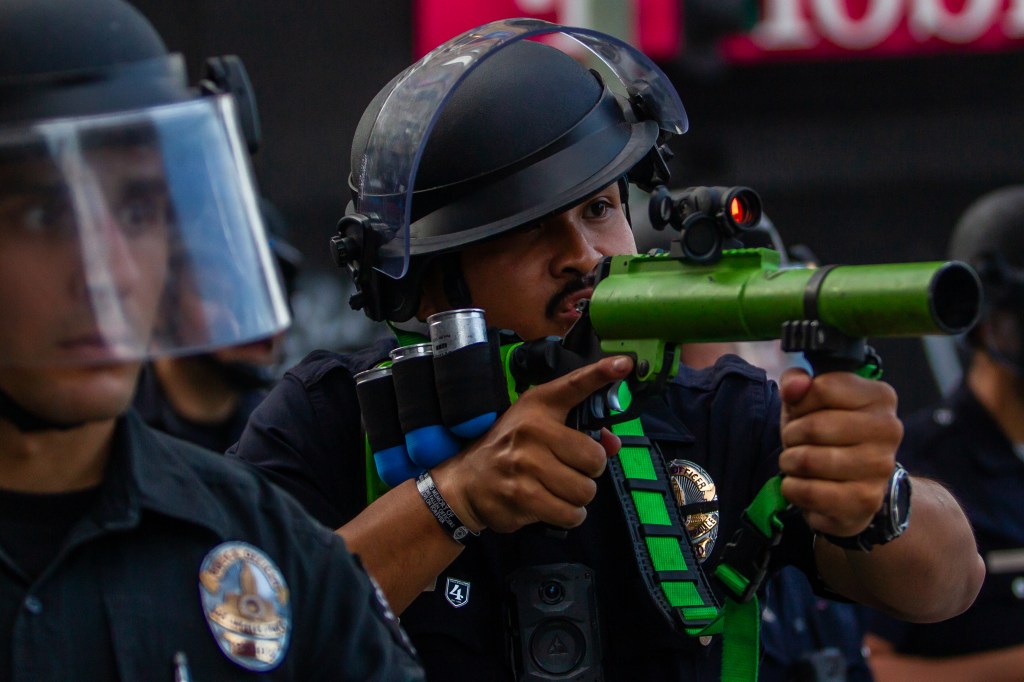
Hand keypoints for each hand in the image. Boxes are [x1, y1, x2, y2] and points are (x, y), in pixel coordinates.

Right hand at [431, 355, 632, 533]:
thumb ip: (580, 433)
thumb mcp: (538, 429)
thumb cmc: (508, 450)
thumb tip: (613, 444)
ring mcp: (525, 465)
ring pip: (585, 491)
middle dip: (589, 471)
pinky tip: (552, 505)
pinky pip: (570, 514)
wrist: (465, 482)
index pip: (574, 385)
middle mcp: (532, 430)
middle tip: (570, 469)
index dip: (601, 373)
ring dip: (578, 497)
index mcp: (538, 406)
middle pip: (595, 459)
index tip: (624, 363)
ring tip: (557, 489)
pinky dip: (568, 515)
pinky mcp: (521, 497)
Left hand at [777, 368, 902, 537]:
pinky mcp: (865, 500)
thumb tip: (796, 384)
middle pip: (814, 426)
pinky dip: (793, 488)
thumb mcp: (808, 401)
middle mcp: (888, 430)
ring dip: (790, 463)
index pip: (822, 388)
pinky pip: (810, 492)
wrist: (852, 486)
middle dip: (792, 436)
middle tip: (796, 443)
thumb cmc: (828, 436)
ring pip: (809, 460)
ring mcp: (880, 467)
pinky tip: (802, 485)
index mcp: (880, 397)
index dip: (800, 403)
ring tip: (798, 463)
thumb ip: (797, 382)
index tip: (803, 413)